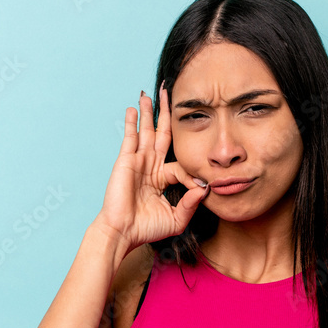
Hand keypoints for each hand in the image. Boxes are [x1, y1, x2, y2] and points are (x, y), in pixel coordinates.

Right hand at [95, 83, 208, 252]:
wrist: (123, 233)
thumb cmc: (146, 229)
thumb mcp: (176, 219)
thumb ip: (190, 204)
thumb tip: (205, 188)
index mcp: (162, 180)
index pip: (182, 166)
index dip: (193, 175)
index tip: (203, 186)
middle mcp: (151, 167)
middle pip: (163, 135)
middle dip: (167, 115)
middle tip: (171, 95)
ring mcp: (138, 162)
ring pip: (147, 131)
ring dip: (149, 112)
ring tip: (151, 94)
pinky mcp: (126, 161)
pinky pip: (131, 138)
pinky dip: (132, 122)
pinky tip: (133, 108)